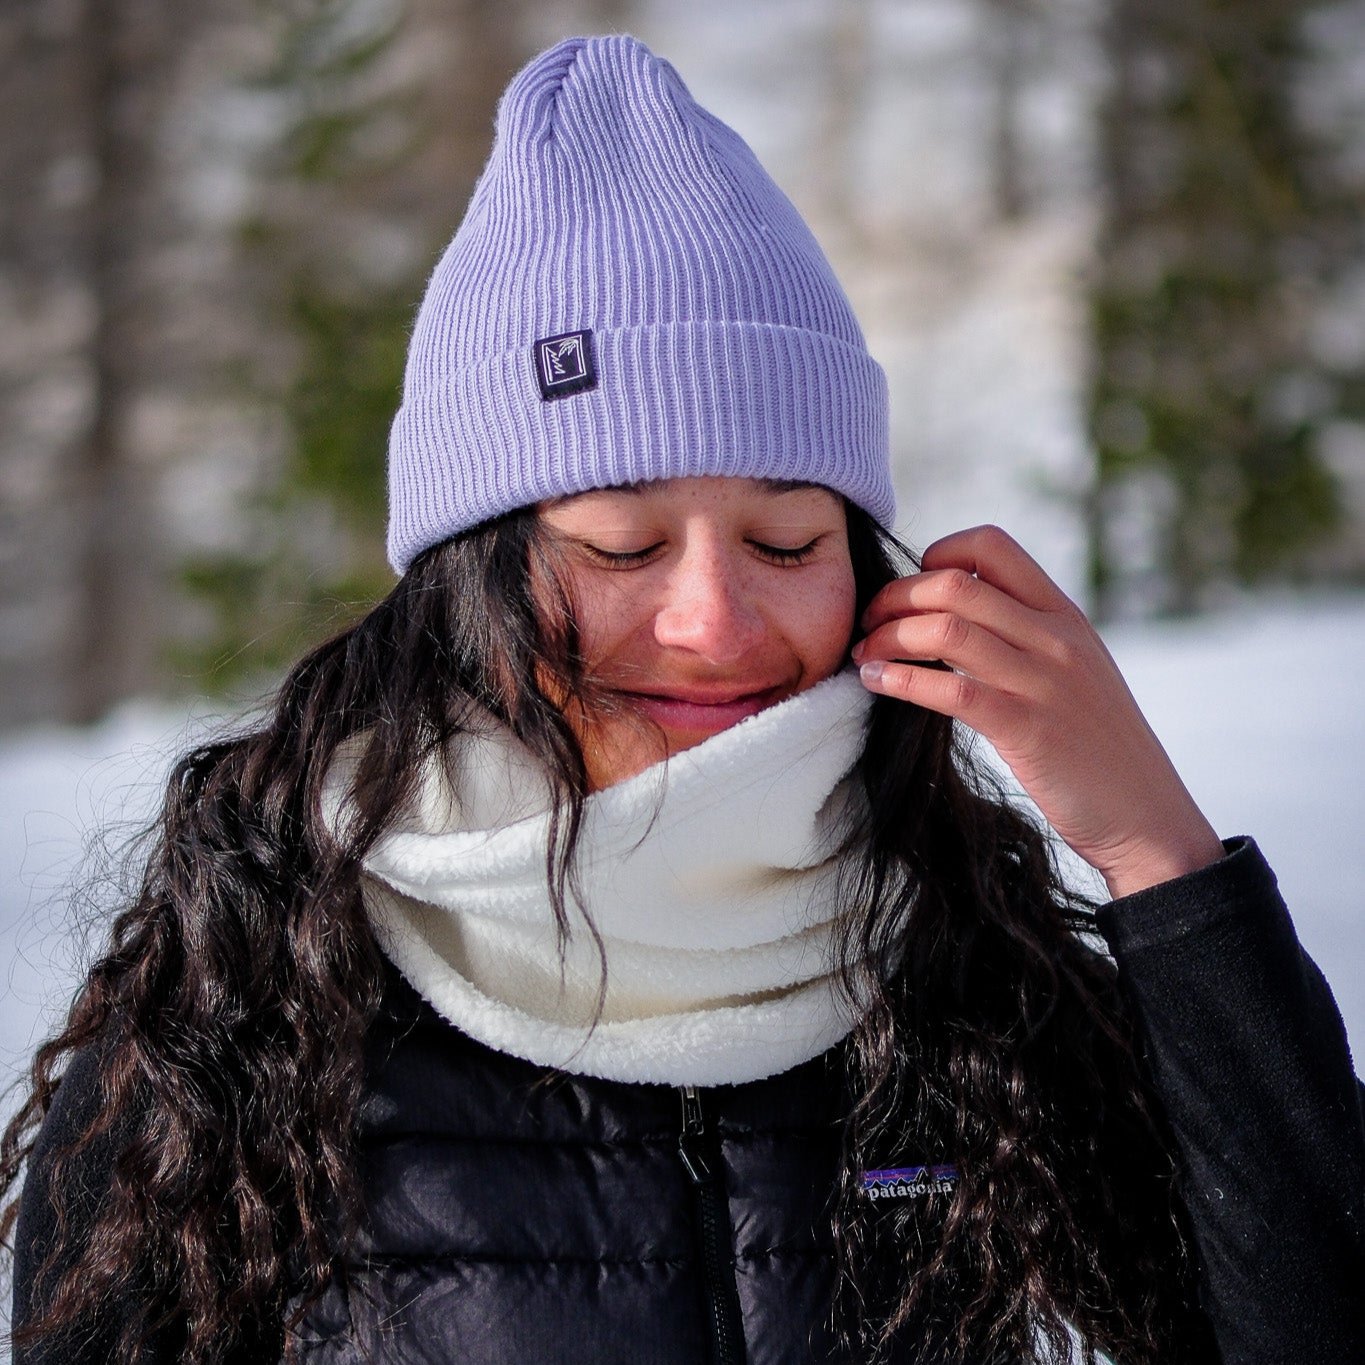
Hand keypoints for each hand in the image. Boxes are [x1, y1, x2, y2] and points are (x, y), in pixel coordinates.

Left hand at [852, 525, 1223, 898]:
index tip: (910, 590)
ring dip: (888, 637)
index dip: (936, 555)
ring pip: (946, 631)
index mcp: (1064, 616)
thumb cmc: (1097, 747)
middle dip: (895, 598)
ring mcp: (1044, 682)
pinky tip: (876, 682)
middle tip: (868, 623)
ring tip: (864, 654)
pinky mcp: (1028, 730)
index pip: (992, 546)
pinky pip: (951, 690)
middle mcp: (1055, 638)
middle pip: (954, 585)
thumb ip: (1025, 636)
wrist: (1146, 816)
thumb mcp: (1073, 670)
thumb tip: (952, 617)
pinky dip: (901, 680)